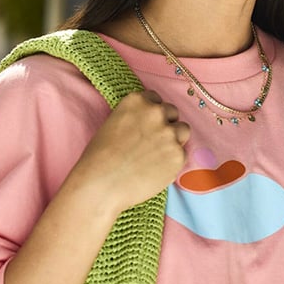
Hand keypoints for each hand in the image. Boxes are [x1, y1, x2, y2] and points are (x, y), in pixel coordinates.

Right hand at [69, 90, 190, 212]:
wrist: (101, 184)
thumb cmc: (100, 157)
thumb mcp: (114, 123)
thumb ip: (136, 118)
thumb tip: (151, 125)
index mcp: (137, 100)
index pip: (155, 99)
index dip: (152, 113)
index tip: (147, 125)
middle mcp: (156, 112)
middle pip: (173, 112)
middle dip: (166, 124)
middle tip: (153, 141)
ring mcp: (169, 133)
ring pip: (183, 130)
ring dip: (175, 139)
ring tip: (159, 154)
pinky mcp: (178, 155)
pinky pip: (182, 154)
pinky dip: (173, 161)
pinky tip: (156, 169)